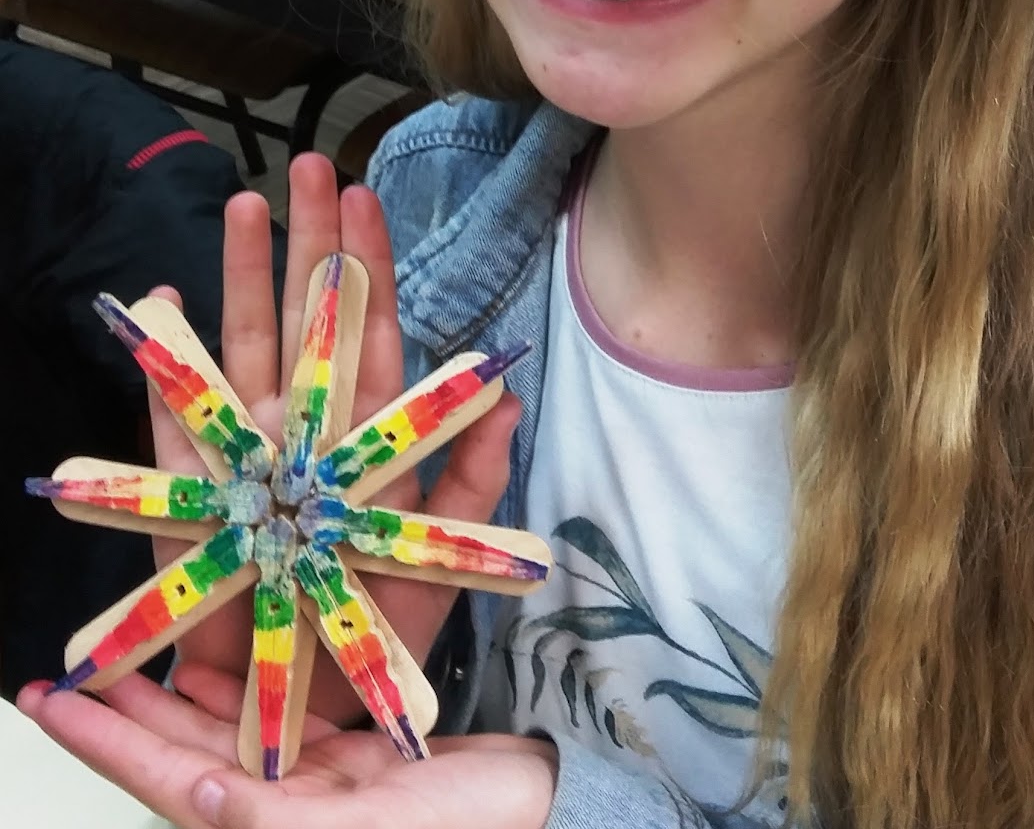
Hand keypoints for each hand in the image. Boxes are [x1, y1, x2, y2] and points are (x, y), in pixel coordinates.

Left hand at [17, 666, 556, 828]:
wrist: (552, 814)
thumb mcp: (380, 828)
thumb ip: (282, 818)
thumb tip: (204, 795)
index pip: (172, 783)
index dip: (109, 744)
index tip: (50, 703)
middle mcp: (285, 809)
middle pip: (184, 752)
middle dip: (126, 712)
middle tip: (70, 669)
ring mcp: (319, 785)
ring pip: (227, 730)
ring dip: (178, 694)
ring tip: (136, 652)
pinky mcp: (354, 759)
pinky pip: (284, 716)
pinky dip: (251, 682)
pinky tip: (229, 657)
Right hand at [148, 153, 519, 723]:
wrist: (301, 695)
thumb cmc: (374, 619)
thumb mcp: (438, 553)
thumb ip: (474, 476)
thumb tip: (508, 394)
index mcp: (368, 428)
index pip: (372, 328)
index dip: (369, 264)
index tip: (364, 195)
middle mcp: (306, 420)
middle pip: (307, 315)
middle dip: (306, 241)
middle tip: (305, 167)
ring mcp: (248, 443)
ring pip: (244, 342)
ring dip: (240, 276)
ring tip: (240, 206)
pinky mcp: (194, 483)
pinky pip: (176, 414)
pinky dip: (167, 360)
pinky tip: (163, 303)